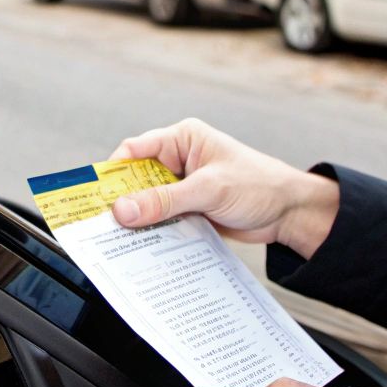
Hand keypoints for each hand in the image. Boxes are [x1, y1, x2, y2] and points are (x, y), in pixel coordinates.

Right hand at [109, 118, 339, 258]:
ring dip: (138, 219)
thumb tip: (123, 210)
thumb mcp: (209, 190)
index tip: (95, 196)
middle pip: (136, 179)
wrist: (290, 213)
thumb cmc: (259, 185)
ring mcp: (183, 187)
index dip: (113, 172)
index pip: (135, 150)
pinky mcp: (189, 210)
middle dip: (123, 200)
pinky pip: (162, 220)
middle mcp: (178, 160)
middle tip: (104, 224)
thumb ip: (165, 201)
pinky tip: (143, 246)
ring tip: (119, 239)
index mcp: (182, 140)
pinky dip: (154, 232)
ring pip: (147, 202)